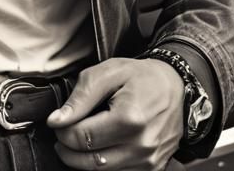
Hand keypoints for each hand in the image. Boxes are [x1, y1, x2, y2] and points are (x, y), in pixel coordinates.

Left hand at [46, 58, 184, 169]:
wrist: (176, 87)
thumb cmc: (141, 77)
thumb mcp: (108, 73)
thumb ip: (80, 97)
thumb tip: (56, 120)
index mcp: (129, 119)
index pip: (82, 137)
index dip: (62, 132)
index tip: (56, 123)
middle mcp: (141, 146)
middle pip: (90, 161)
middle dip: (68, 150)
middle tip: (61, 135)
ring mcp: (149, 162)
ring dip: (83, 160)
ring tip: (78, 140)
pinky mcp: (153, 169)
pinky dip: (102, 164)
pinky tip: (98, 147)